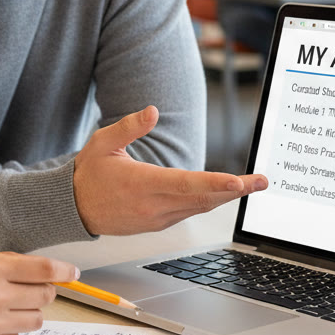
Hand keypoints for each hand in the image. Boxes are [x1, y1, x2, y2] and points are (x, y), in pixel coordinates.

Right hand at [0, 252, 76, 334]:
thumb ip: (7, 264)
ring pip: (36, 319)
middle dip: (42, 292)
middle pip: (45, 295)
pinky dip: (8, 329)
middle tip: (29, 291)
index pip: (43, 269)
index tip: (73, 274)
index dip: (63, 271)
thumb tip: (45, 271)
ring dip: (26, 312)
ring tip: (3, 308)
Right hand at [74, 106, 268, 234]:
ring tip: (251, 184)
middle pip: (202, 199)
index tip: (238, 181)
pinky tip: (225, 192)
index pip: (185, 185)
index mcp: (141, 184)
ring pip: (199, 207)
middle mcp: (153, 205)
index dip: (214, 183)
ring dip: (227, 196)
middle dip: (236, 190)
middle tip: (262, 181)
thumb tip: (152, 111)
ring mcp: (157, 217)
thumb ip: (129, 127)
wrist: (73, 208)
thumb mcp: (102, 142)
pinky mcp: (158, 222)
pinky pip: (190, 212)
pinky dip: (209, 202)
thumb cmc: (88, 174)